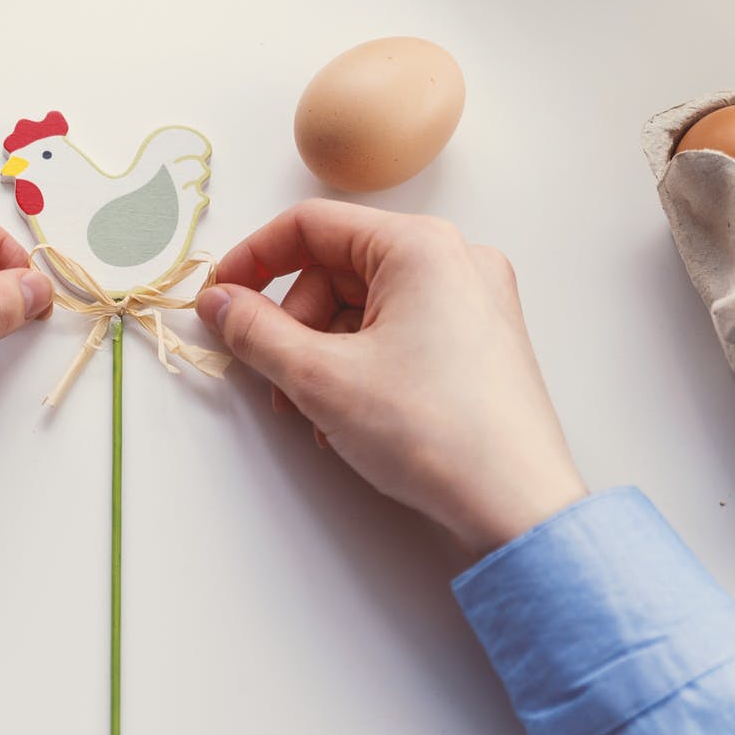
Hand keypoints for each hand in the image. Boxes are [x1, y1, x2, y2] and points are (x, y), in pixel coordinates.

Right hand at [196, 200, 585, 556]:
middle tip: (274, 377)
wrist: (516, 508)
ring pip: (366, 307)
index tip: (220, 298)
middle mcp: (455, 260)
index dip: (253, 259)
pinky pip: (400, 332)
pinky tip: (350, 419)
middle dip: (293, 325)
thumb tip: (218, 302)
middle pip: (337, 269)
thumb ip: (255, 331)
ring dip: (323, 354)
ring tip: (314, 414)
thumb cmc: (433, 433)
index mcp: (421, 246)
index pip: (312, 225)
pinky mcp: (481, 343)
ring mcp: (474, 302)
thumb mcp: (319, 377)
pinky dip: (362, 366)